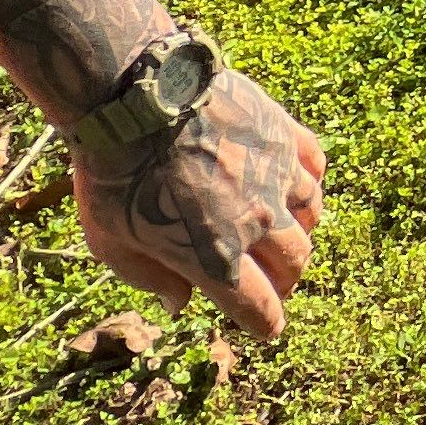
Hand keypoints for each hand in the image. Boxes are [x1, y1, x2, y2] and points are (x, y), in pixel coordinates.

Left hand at [73, 71, 327, 336]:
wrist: (134, 97)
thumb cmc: (113, 173)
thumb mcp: (111, 242)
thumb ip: (150, 279)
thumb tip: (180, 303)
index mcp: (215, 259)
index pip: (260, 308)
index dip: (266, 323)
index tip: (267, 327)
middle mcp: (257, 222)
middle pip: (294, 263)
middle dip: (285, 280)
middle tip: (272, 279)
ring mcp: (277, 176)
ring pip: (312, 217)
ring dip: (300, 231)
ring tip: (283, 230)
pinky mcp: (283, 134)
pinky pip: (315, 167)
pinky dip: (309, 182)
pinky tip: (295, 183)